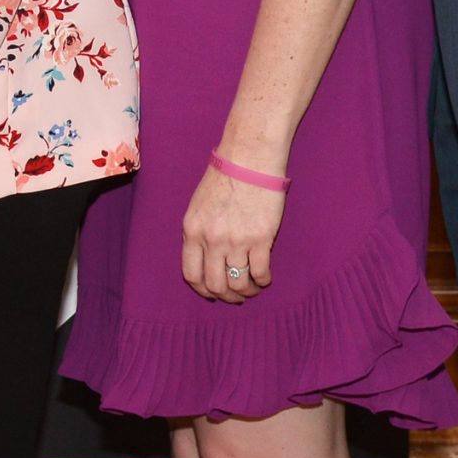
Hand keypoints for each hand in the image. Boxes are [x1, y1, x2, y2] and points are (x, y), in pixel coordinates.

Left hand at [181, 165, 280, 303]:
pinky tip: (265, 279)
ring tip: (253, 288)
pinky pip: (260, 272)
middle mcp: (212, 240)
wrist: (249, 160)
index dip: (202, 289)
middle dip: (227, 296)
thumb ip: (198, 233)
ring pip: (239, 283)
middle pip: (216, 284)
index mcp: (192, 230)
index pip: (191, 274)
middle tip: (236, 297)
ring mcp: (236, 241)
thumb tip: (205, 260)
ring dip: (247, 291)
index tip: (212, 293)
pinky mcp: (261, 239)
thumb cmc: (224, 179)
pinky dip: (263, 281)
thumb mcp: (198, 206)